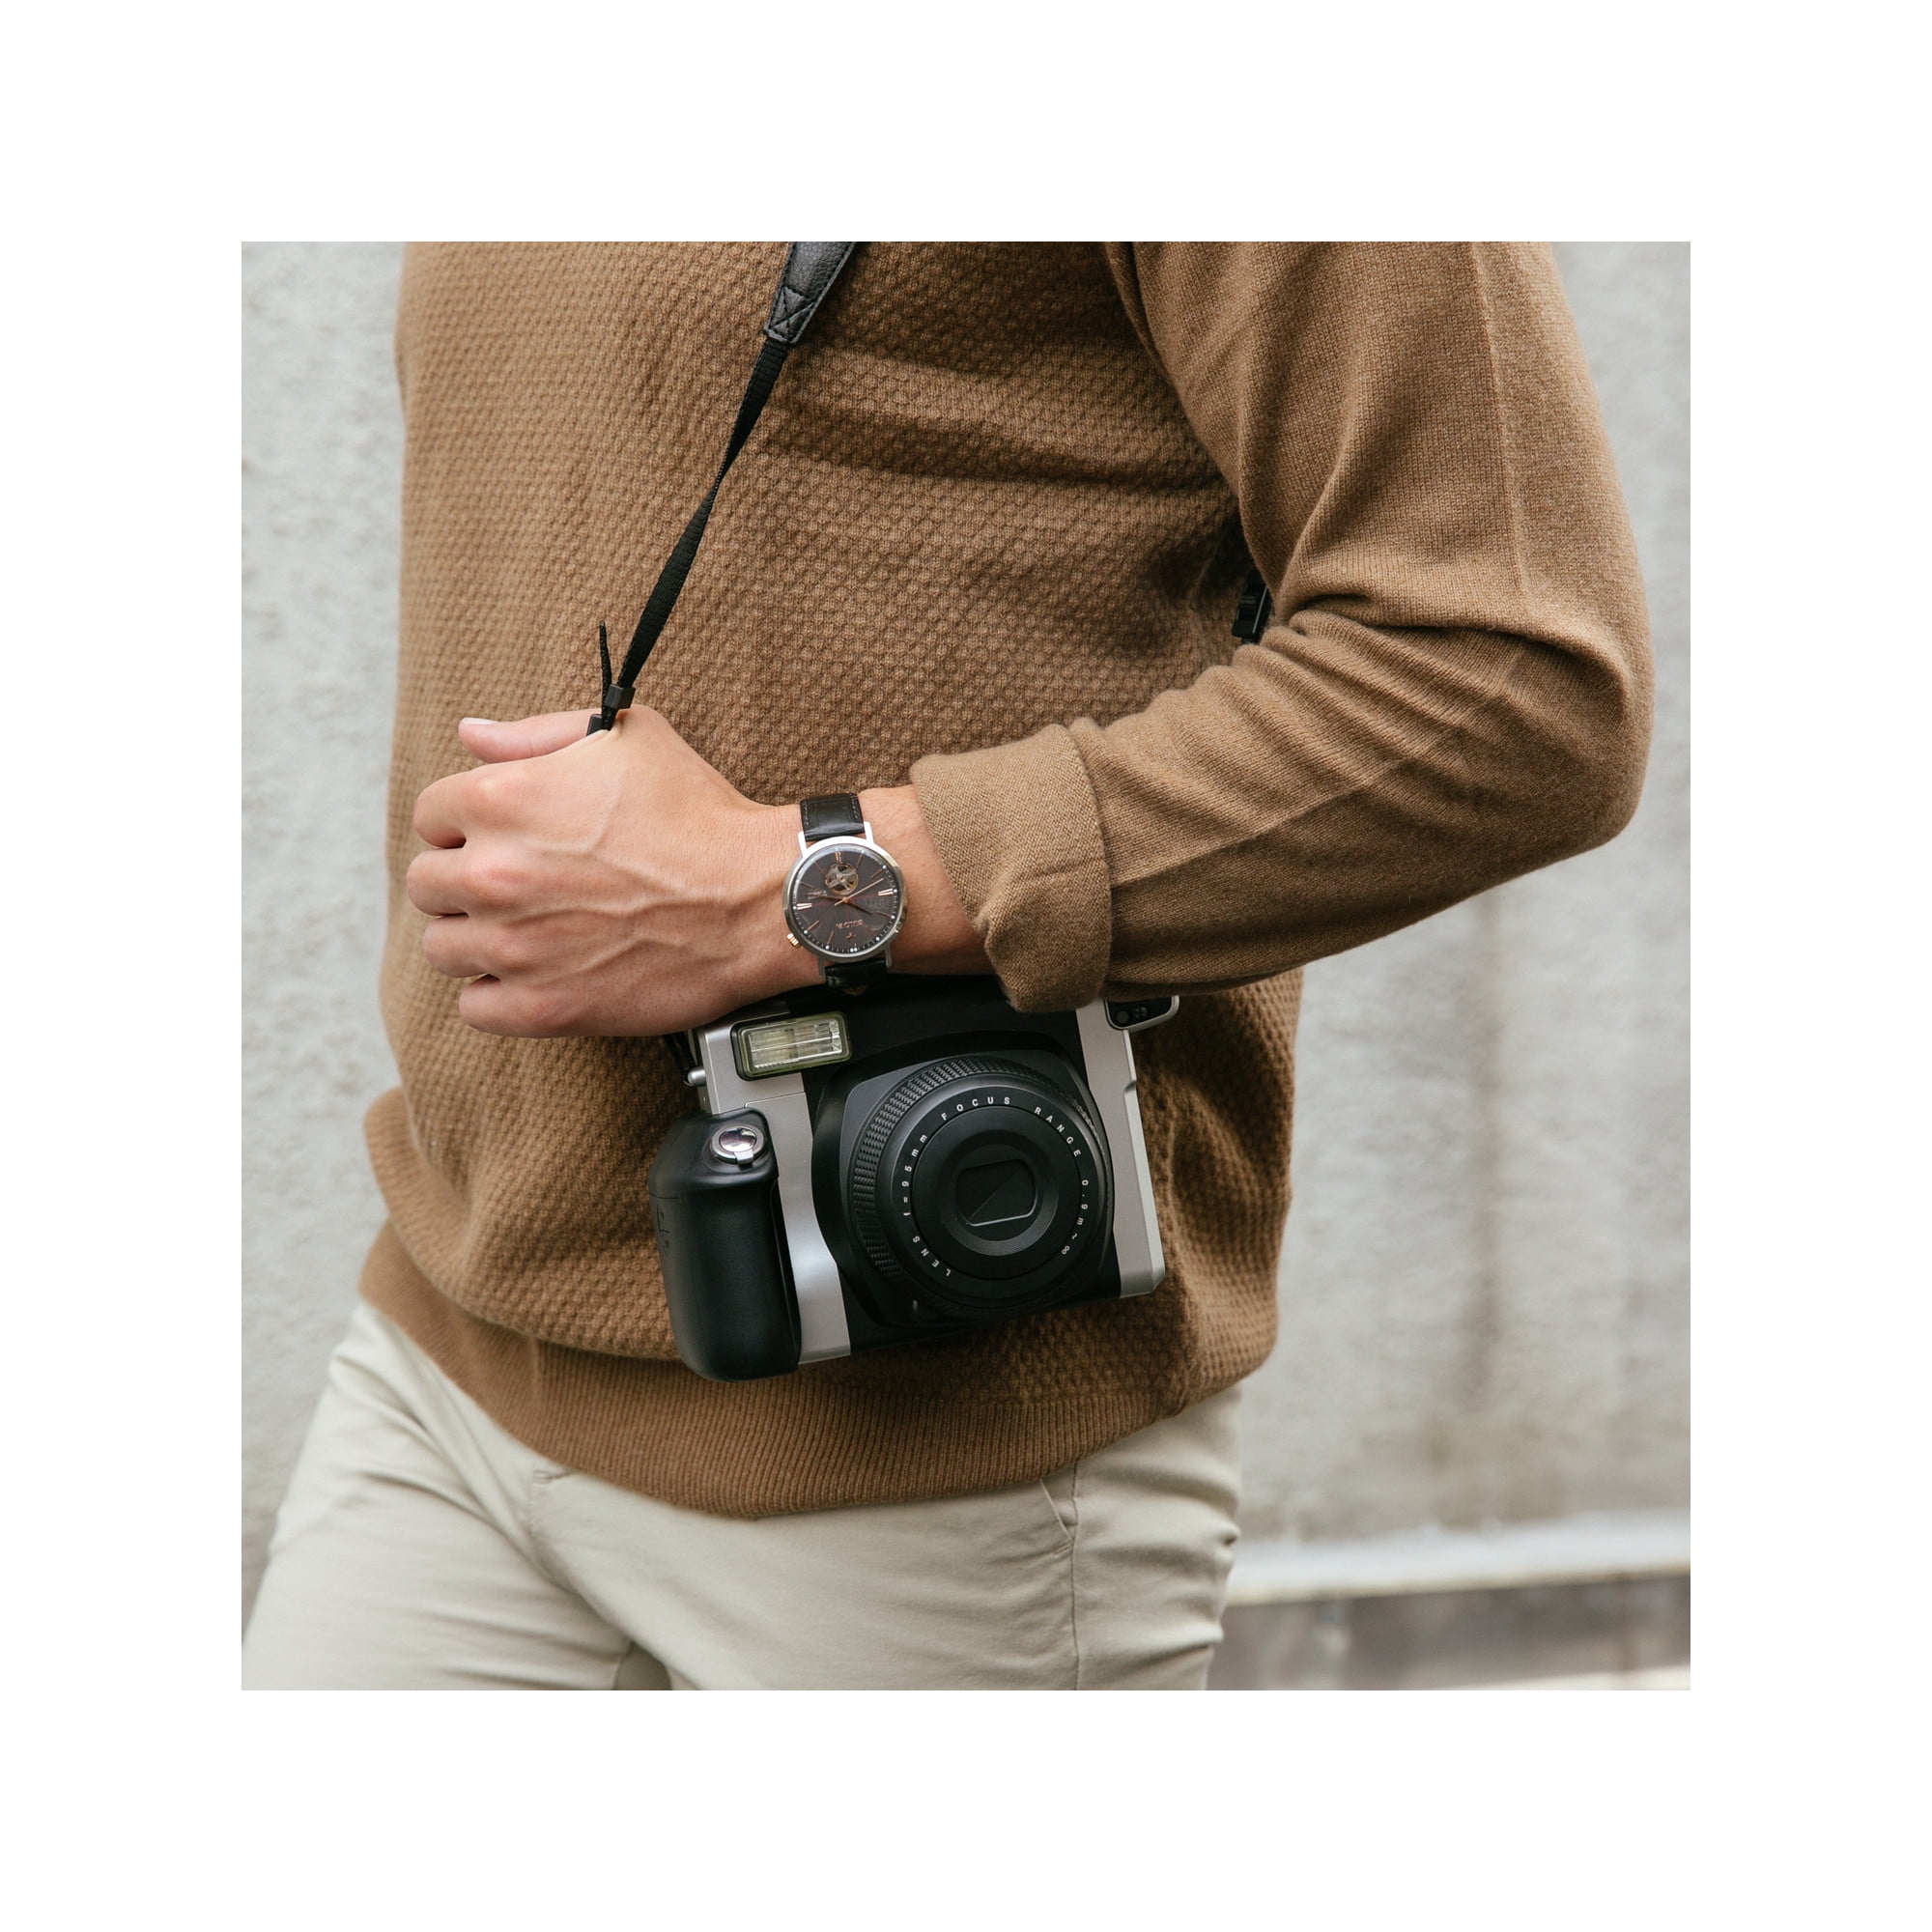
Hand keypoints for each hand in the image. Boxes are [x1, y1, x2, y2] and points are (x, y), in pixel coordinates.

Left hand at [407, 707, 987, 1037]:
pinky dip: (497, 993)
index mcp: (502, 799)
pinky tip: (535, 972)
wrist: (756, 898)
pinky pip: (475, 1007)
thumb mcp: (626, 739)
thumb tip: (472, 736)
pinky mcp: (543, 1006)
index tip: (501, 834)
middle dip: (465, 878)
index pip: (430, 815)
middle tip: (518, 882)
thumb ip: (536, 734)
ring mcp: (514, 946)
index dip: (466, 821)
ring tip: (527, 929)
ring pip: (444, 947)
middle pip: (427, 883)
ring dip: (477, 937)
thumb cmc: (699, 814)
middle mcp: (495, 874)